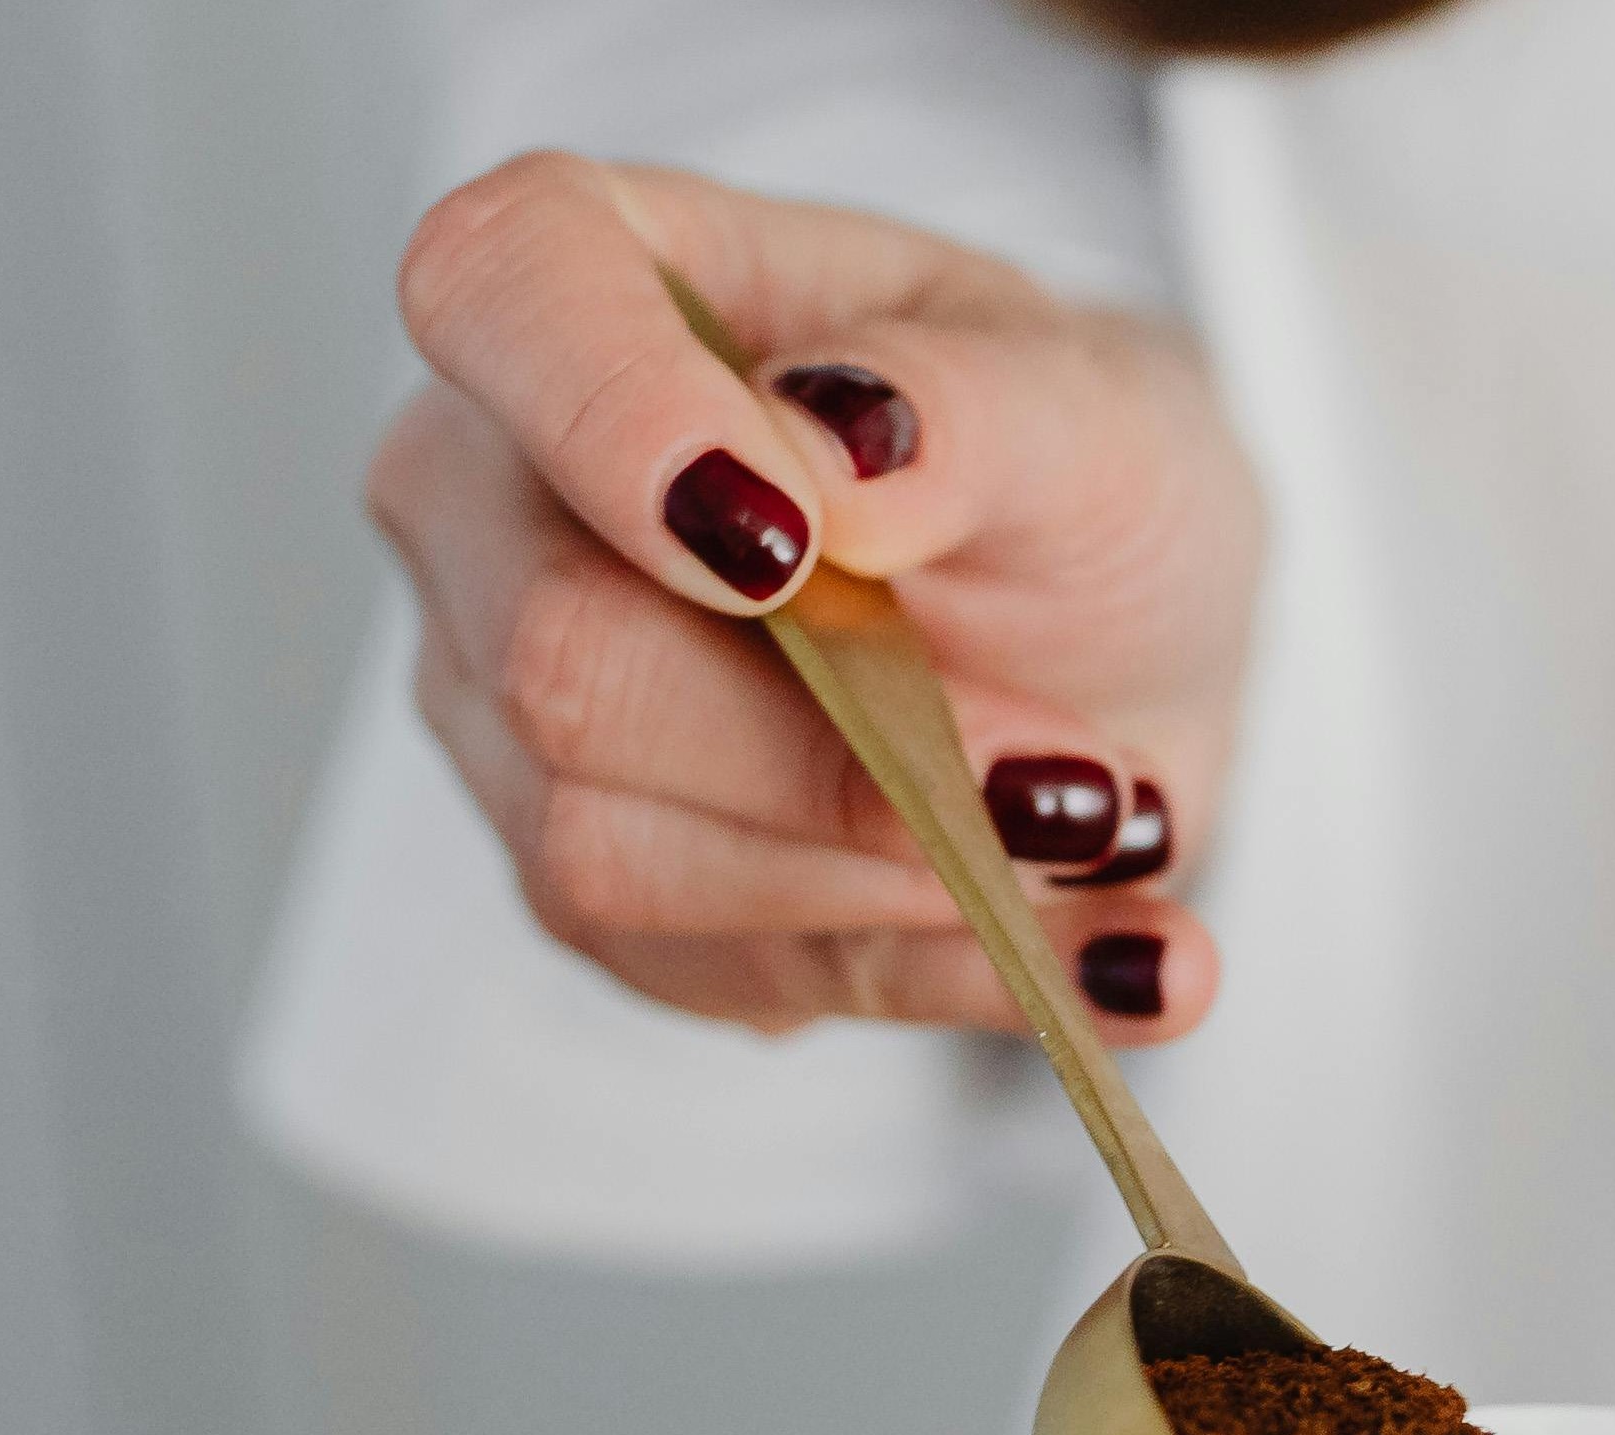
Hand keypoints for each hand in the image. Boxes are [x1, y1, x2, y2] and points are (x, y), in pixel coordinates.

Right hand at [379, 156, 1262, 1036]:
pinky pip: (721, 974)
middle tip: (1085, 783)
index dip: (614, 417)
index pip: (499, 291)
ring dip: (902, 877)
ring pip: (618, 855)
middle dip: (842, 752)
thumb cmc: (1068, 472)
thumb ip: (969, 411)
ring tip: (1112, 841)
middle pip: (562, 658)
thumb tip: (830, 454)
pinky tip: (1106, 955)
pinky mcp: (591, 886)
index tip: (796, 542)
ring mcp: (510, 708)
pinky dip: (939, 975)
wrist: (1117, 651)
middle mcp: (497, 497)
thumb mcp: (1097, 409)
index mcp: (597, 279)